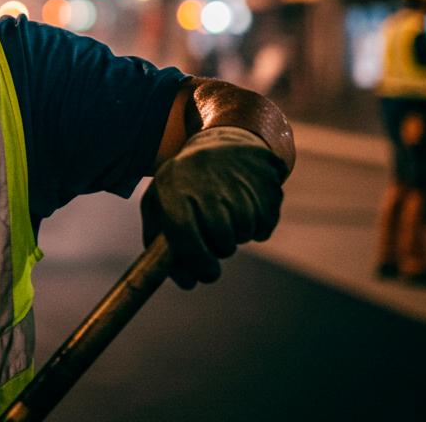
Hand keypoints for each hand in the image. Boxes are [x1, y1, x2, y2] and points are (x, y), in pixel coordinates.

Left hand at [140, 139, 285, 288]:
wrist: (223, 144)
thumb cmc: (184, 184)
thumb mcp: (159, 202)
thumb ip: (159, 243)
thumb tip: (186, 282)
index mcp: (173, 186)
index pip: (184, 235)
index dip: (197, 262)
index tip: (206, 276)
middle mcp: (205, 181)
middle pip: (220, 241)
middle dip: (220, 249)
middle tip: (215, 234)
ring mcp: (239, 180)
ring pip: (243, 234)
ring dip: (237, 234)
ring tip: (227, 210)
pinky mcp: (266, 183)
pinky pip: (264, 226)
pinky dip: (256, 226)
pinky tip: (245, 204)